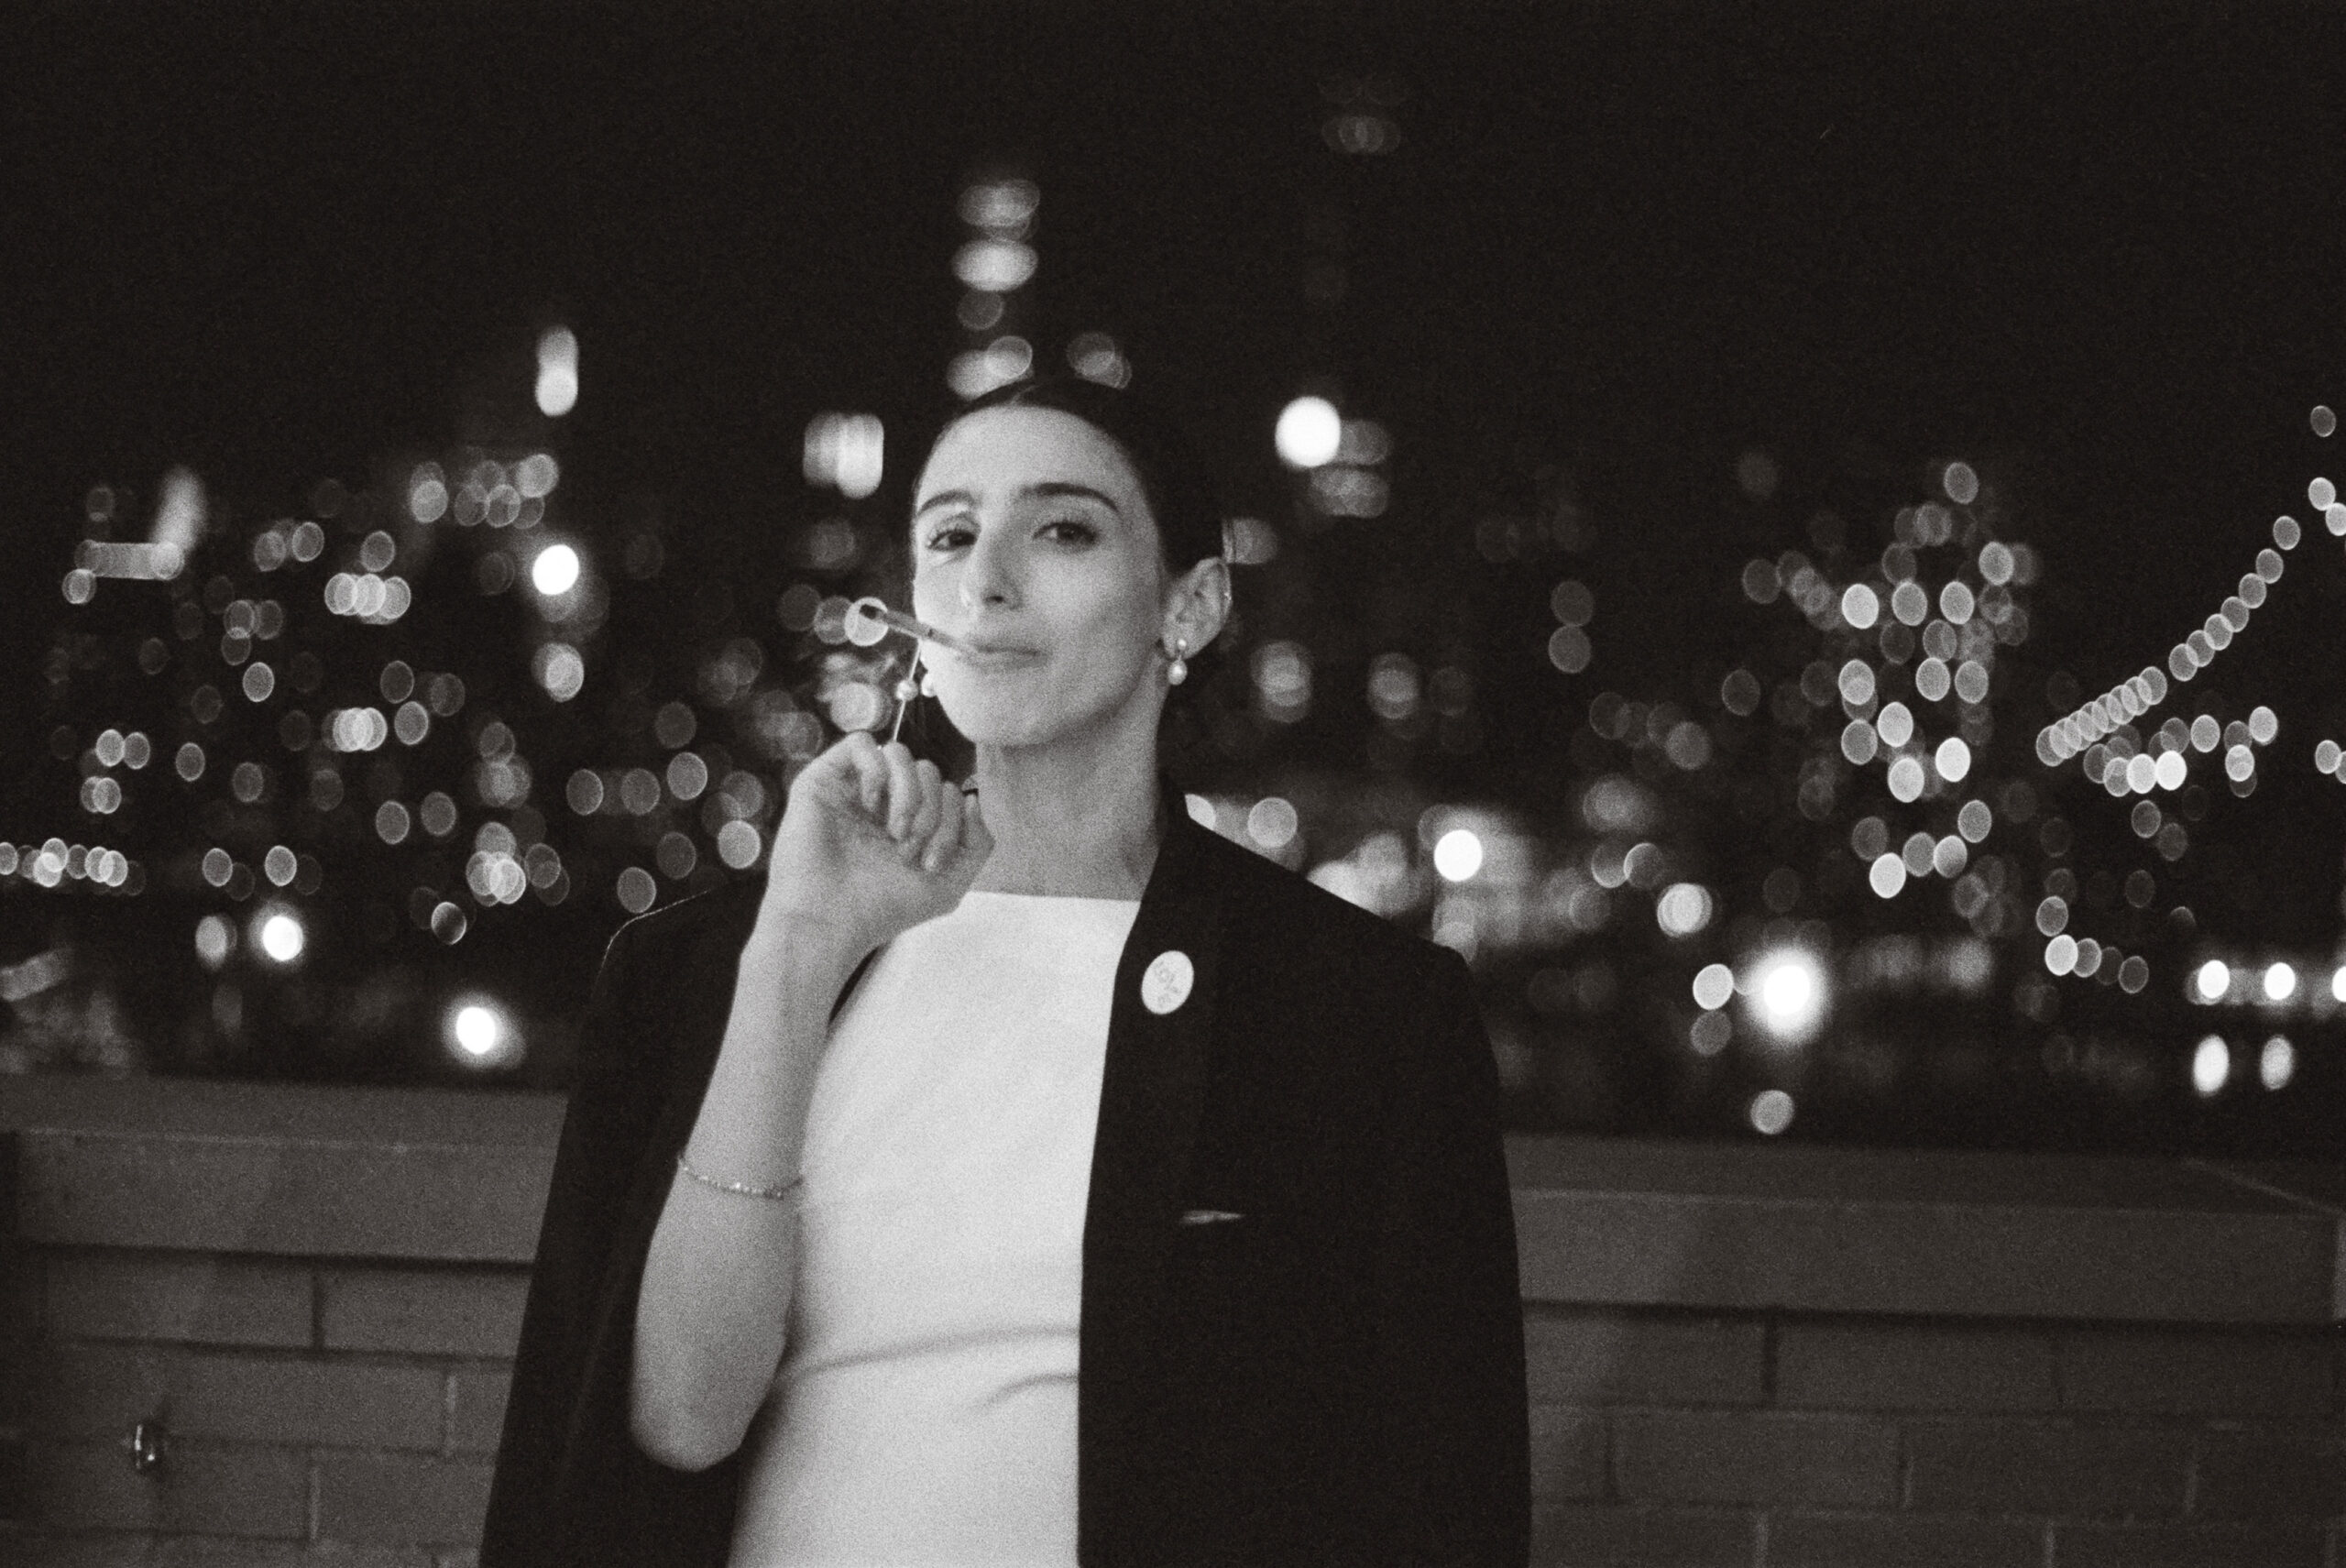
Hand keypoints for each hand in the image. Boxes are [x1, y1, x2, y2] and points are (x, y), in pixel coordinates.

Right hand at [757, 732, 992, 961]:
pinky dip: (876, 771)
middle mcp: (882, 804)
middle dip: (931, 811)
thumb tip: (972, 799)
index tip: (930, 863)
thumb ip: (977, 843)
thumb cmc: (880, 909)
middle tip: (908, 849)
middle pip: (927, 770)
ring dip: (908, 792)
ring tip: (894, 831)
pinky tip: (869, 805)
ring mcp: (852, 790)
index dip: (951, 821)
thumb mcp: (948, 885)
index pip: (947, 792)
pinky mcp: (822, 781)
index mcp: (910, 823)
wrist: (829, 923)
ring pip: (899, 753)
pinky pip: (860, 742)